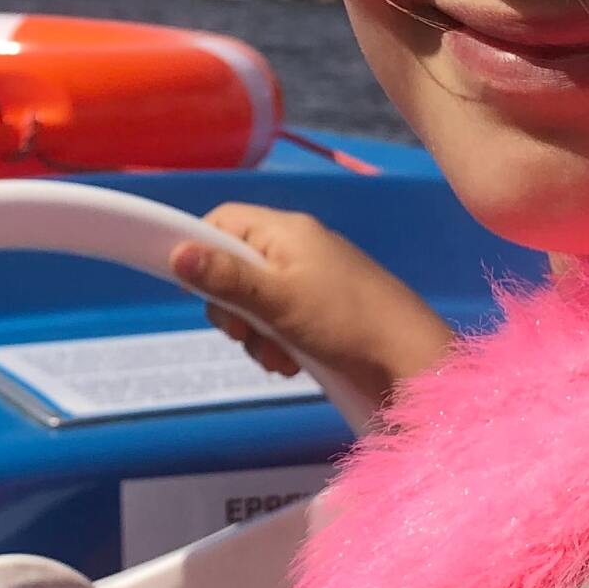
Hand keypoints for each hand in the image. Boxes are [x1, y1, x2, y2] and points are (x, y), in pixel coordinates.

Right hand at [171, 205, 454, 417]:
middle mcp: (297, 250)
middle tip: (245, 332)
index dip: (199, 251)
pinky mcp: (321, 313)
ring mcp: (311, 282)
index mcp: (285, 232)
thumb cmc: (345, 322)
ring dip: (255, 336)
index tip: (194, 289)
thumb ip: (226, 278)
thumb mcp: (277, 300)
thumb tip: (177, 252)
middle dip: (231, 309)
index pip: (223, 222)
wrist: (410, 361)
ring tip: (279, 357)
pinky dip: (277, 345)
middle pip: (233, 269)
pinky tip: (293, 364)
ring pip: (254, 303)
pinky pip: (279, 323)